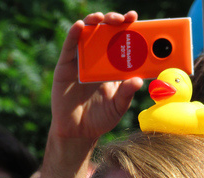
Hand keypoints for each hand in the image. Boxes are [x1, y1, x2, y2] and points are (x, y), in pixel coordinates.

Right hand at [51, 11, 142, 139]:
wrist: (78, 132)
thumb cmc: (100, 118)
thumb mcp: (118, 106)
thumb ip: (127, 93)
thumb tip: (138, 80)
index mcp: (114, 66)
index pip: (123, 41)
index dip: (129, 28)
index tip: (136, 19)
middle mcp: (98, 59)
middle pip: (106, 33)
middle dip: (114, 21)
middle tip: (123, 19)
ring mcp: (81, 61)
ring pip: (87, 34)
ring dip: (94, 22)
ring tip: (102, 19)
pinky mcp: (65, 66)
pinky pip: (69, 47)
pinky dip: (74, 34)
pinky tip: (80, 26)